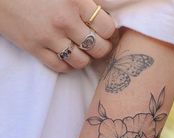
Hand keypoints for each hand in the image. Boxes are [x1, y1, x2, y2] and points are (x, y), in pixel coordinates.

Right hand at [0, 0, 114, 72]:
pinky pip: (60, 67)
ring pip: (81, 62)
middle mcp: (65, 21)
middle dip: (102, 48)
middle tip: (97, 45)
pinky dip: (67, 65)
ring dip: (84, 59)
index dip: (109, 32)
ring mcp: (49, 38)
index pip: (107, 27)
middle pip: (98, 48)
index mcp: (75, 1)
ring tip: (81, 51)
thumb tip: (102, 9)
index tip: (105, 32)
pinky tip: (66, 57)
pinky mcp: (35, 49)